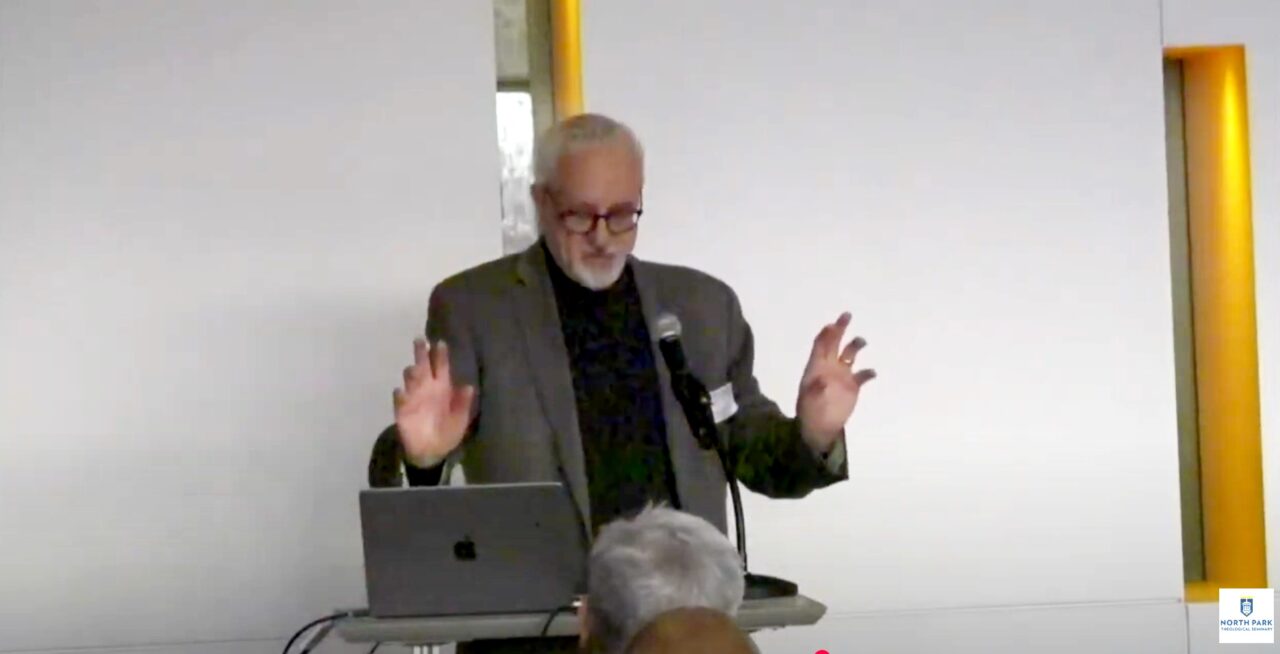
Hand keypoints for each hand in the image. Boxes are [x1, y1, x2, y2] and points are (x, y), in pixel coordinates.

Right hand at [392, 338, 474, 466]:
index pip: (441, 367)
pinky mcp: (402, 411)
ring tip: (414, 370)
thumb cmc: (448, 433)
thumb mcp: (461, 419)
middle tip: (419, 340)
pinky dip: (400, 396)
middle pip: (423, 366)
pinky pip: (400, 400)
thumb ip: (463, 403)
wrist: (432, 452)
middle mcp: (427, 389)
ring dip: (411, 374)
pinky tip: (401, 392)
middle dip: (421, 353)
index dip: (440, 355)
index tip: (440, 342)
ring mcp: (413, 398)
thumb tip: (469, 386)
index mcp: (443, 389)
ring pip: (410, 379)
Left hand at [796, 312, 875, 451]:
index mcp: (816, 367)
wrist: (819, 428)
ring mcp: (842, 375)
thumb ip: (815, 390)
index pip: (820, 345)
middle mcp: (829, 366)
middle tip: (847, 315)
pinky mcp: (852, 386)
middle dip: (840, 329)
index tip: (832, 325)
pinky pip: (863, 375)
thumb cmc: (809, 412)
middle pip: (835, 343)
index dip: (825, 334)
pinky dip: (868, 372)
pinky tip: (872, 373)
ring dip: (855, 346)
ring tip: (862, 342)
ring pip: (850, 354)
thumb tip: (823, 382)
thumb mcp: (808, 401)